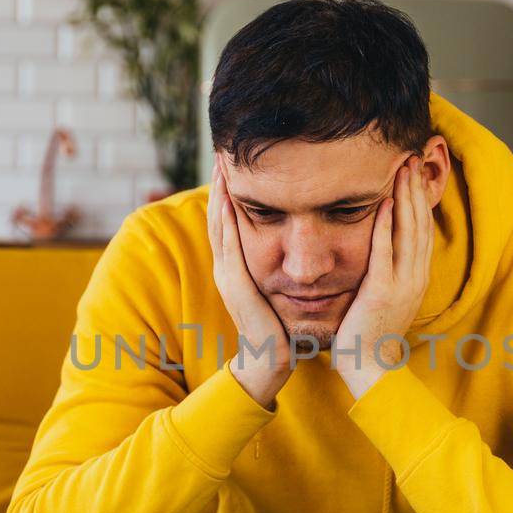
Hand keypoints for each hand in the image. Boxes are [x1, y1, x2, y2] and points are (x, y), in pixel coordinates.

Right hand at [208, 154, 290, 408]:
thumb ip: (278, 266)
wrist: (270, 360)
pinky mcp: (235, 284)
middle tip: (221, 153)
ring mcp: (227, 275)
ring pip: (219, 225)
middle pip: (218, 216)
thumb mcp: (277, 289)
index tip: (232, 164)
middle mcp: (226, 267)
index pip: (228, 221)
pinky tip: (229, 198)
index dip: (227, 192)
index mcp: (236, 266)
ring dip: (218, 194)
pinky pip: (228, 244)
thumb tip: (293, 246)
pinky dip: (226, 220)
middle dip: (219, 185)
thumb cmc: (279, 327)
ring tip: (221, 166)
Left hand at [334, 156, 433, 398]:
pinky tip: (384, 204)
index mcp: (418, 277)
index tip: (414, 172)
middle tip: (411, 158)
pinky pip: (386, 253)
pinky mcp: (383, 292)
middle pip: (420, 223)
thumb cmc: (371, 332)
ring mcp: (403, 284)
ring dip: (405, 198)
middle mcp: (416, 277)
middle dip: (416, 189)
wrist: (369, 366)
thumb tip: (384, 247)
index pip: (423, 228)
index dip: (421, 198)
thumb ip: (389, 271)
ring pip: (408, 232)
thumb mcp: (387, 296)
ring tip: (401, 170)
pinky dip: (386, 227)